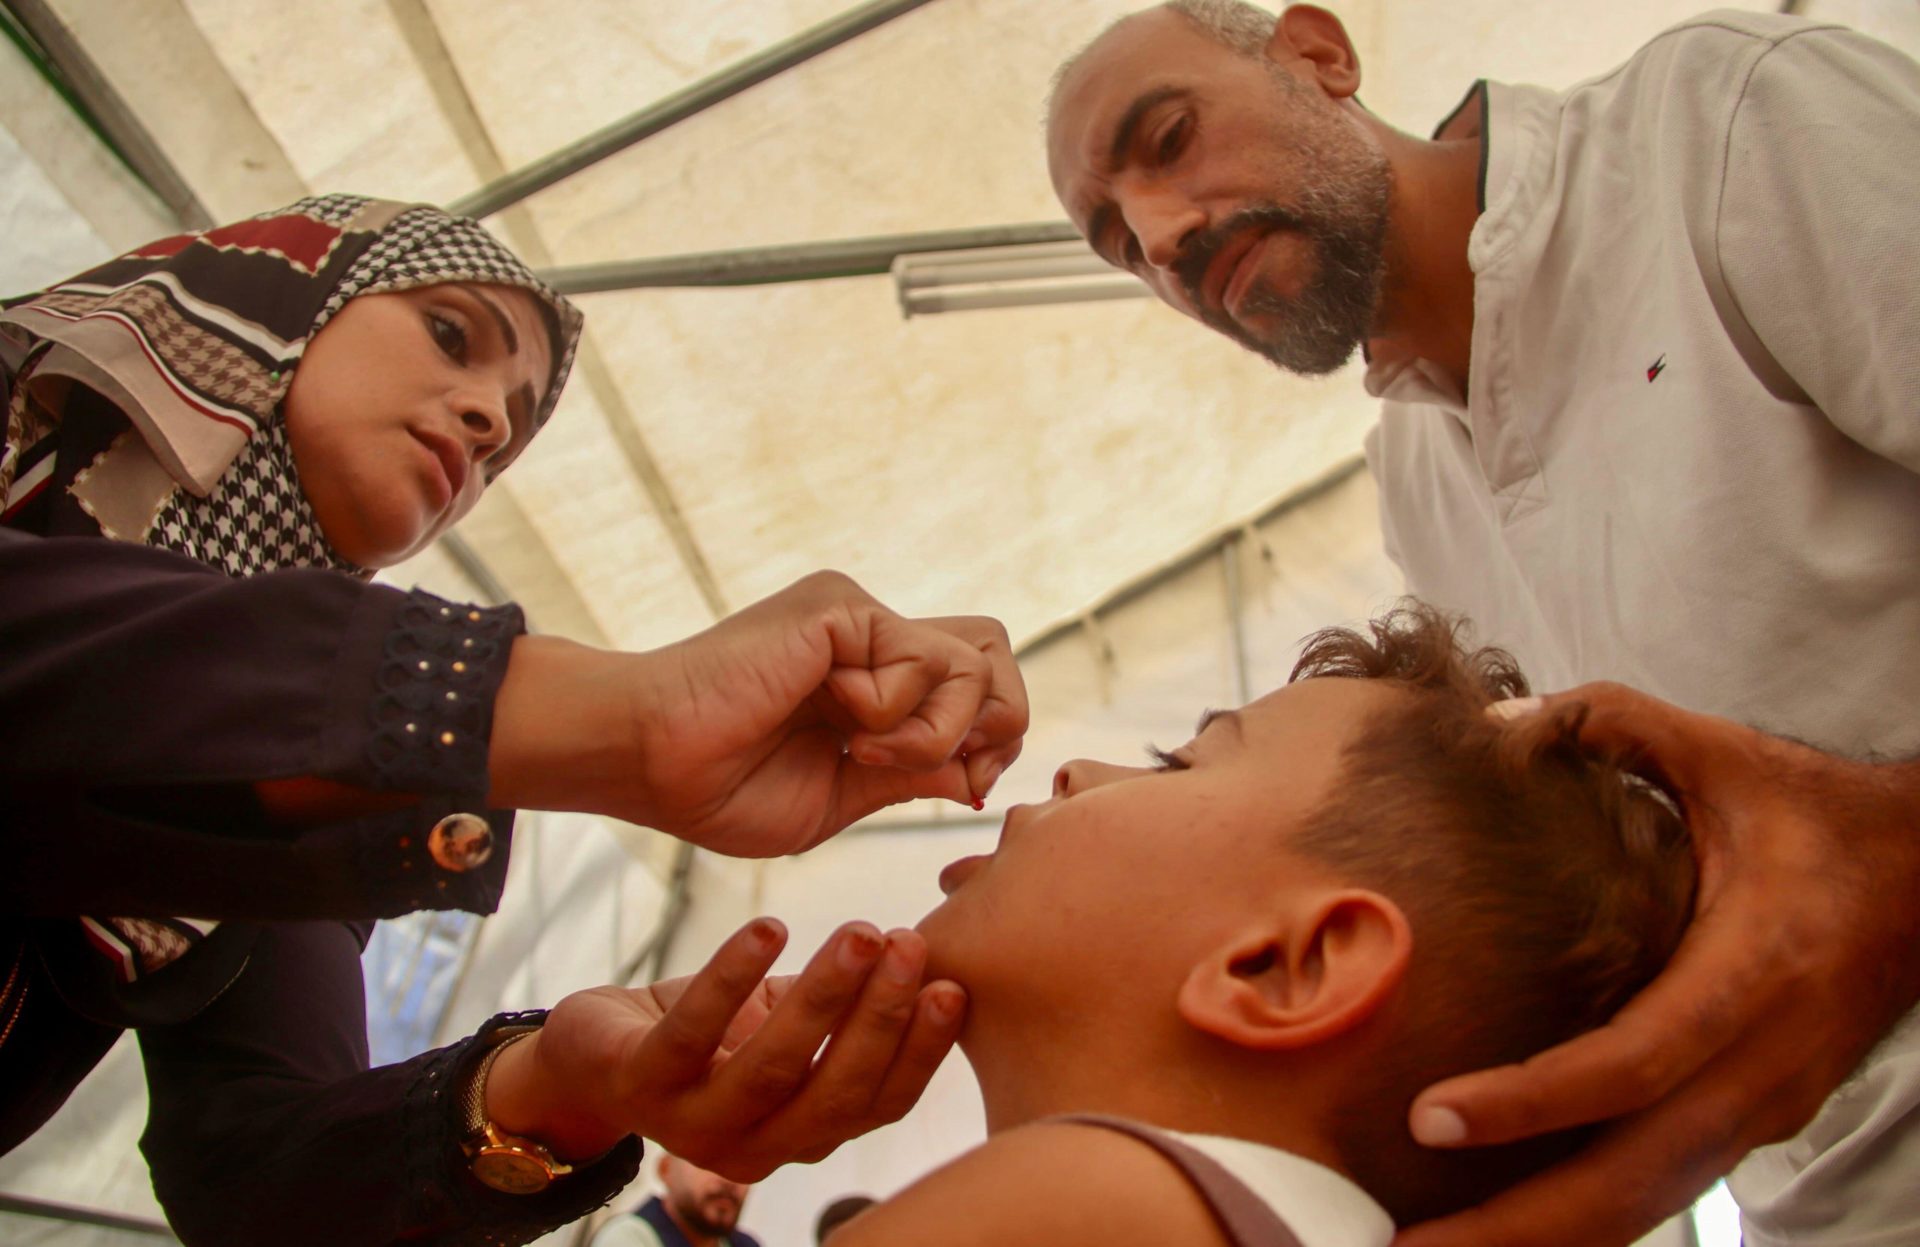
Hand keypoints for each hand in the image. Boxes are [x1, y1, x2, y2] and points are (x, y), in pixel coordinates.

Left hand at [484, 918, 966, 1178]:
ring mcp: (694, 1122)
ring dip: (823, 998)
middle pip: (834, 1092)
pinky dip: (733, 976)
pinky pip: (693, 1031)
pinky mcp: (640, 1083)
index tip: (954, 985)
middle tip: (908, 942)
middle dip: (880, 1016)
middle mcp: (757, 1146)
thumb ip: (852, 1014)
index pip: (879, 1104)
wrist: (593, 1055)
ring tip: (860, 931)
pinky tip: (768, 927)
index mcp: (805, 1134)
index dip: (920, 1051)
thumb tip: (940, 958)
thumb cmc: (713, 1034)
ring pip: (773, 1067)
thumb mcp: (790, 1028)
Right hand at [491, 570, 1026, 855]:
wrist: (650, 763)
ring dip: (939, 729)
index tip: (958, 787)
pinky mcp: (841, 608)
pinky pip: (923, 660)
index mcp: (874, 681)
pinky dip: (898, 715)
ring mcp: (859, 618)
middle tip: (946, 769)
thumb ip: (914, 775)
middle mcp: (873, 639)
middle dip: (999, 722)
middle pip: (996, 650)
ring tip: (868, 755)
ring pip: (977, 657)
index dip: (994, 737)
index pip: (981, 681)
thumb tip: (979, 770)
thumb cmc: (723, 790)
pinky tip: (840, 728)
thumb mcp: (844, 797)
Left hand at [1395, 681, 1919, 1246]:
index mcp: (1750, 974)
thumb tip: (1497, 722)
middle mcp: (1759, 1065)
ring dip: (1537, 1242)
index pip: (1633, 1062)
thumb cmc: (1812, 818)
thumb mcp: (1723, 754)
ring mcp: (1760, 1110)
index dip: (1532, 1100)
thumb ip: (1614, 724)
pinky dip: (1580, 1224)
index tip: (1432, 1115)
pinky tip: (1499, 1234)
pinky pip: (1658, 1192)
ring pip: (1645, 1205)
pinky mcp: (1750, 1127)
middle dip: (1515, 1225)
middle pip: (1630, 1179)